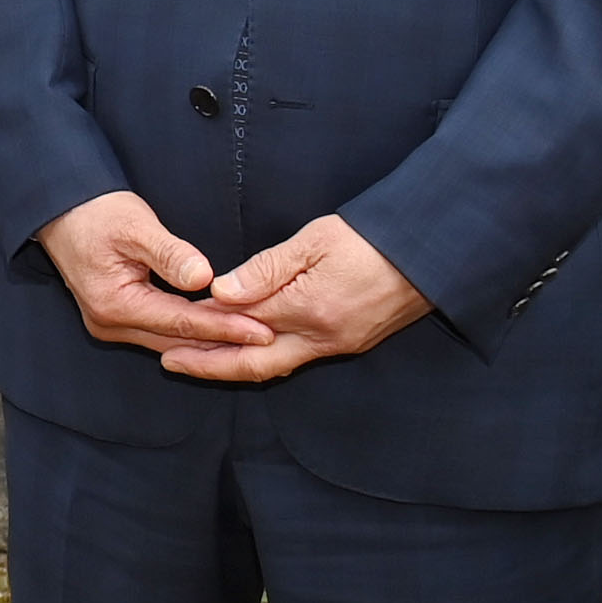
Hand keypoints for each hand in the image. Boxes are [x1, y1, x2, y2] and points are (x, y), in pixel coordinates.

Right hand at [33, 190, 277, 358]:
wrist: (60, 210)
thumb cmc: (96, 213)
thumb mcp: (135, 226)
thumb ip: (170, 253)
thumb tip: (205, 278)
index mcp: (114, 305)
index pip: (181, 323)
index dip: (225, 327)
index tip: (262, 331)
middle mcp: (110, 324)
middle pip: (178, 342)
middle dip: (224, 342)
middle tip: (269, 342)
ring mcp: (111, 325)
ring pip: (170, 342)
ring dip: (210, 340)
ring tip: (253, 341)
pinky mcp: (117, 318)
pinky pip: (161, 332)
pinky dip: (191, 332)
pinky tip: (220, 329)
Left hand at [163, 213, 434, 382]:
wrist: (433, 252)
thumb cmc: (374, 237)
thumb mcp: (315, 241)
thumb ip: (266, 269)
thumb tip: (221, 291)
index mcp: (310, 311)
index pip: (243, 325)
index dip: (207, 325)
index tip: (173, 323)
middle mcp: (323, 338)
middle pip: (254, 364)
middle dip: (209, 366)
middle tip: (168, 362)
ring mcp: (339, 345)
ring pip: (276, 364)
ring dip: (235, 364)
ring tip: (198, 358)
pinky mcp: (352, 343)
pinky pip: (298, 358)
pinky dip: (266, 356)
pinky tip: (247, 347)